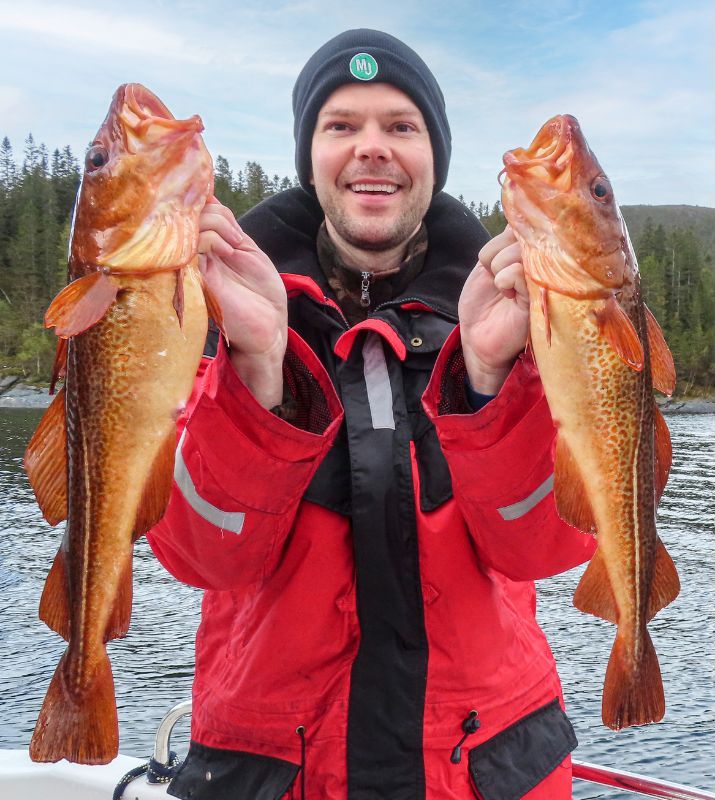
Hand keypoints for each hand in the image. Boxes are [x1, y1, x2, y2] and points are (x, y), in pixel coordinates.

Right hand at [198, 199, 286, 407]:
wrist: (269, 327)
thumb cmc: (262, 292)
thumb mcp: (249, 250)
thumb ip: (230, 226)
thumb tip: (211, 196)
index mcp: (208, 244)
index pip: (193, 211)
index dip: (205, 200)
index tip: (226, 210)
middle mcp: (196, 254)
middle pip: (187, 214)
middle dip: (215, 213)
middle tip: (236, 235)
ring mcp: (194, 265)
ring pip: (187, 226)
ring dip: (216, 224)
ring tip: (236, 243)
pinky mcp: (195, 277)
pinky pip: (191, 245)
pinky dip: (212, 238)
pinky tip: (229, 251)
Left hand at [458, 225, 528, 394]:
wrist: (477, 336)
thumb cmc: (482, 302)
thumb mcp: (486, 265)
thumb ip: (502, 242)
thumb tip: (516, 219)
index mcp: (527, 252)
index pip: (523, 224)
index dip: (505, 236)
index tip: (493, 258)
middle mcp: (540, 262)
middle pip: (521, 234)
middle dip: (496, 253)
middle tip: (492, 274)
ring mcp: (542, 277)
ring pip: (519, 250)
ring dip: (498, 267)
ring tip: (499, 286)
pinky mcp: (539, 296)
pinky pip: (519, 271)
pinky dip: (503, 279)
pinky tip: (505, 294)